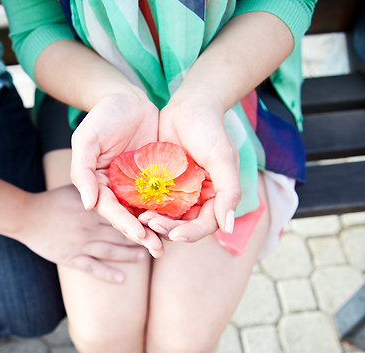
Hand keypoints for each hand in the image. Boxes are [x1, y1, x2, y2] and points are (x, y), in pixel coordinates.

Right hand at [18, 186, 145, 282]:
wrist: (26, 216)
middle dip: (142, 238)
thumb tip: (116, 181)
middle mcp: (90, 226)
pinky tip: (121, 278)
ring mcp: (82, 243)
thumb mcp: (75, 188)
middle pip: (121, 233)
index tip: (155, 220)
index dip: (140, 217)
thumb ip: (95, 187)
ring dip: (129, 255)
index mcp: (93, 208)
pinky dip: (107, 273)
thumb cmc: (51, 200)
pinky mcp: (71, 257)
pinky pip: (92, 267)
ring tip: (145, 257)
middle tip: (159, 241)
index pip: (122, 212)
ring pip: (111, 250)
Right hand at [70, 88, 164, 256]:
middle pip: (129, 217)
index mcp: (98, 184)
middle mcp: (117, 189)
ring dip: (157, 229)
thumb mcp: (85, 139)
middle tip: (158, 250)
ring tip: (169, 243)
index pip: (110, 210)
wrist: (127, 98)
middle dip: (143, 234)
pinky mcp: (155, 177)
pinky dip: (169, 211)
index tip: (138, 235)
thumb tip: (88, 204)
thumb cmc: (102, 116)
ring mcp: (137, 185)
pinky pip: (162, 197)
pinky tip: (182, 221)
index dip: (124, 224)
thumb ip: (82, 171)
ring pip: (146, 212)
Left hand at [155, 96, 242, 242]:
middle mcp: (198, 198)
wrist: (189, 106)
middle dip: (168, 229)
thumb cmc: (209, 129)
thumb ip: (229, 192)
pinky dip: (145, 208)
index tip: (175, 235)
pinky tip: (134, 208)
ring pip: (167, 217)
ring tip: (141, 218)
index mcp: (216, 197)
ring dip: (155, 222)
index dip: (191, 233)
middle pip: (184, 226)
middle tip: (150, 223)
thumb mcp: (222, 158)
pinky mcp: (161, 185)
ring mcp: (178, 192)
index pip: (205, 225)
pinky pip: (153, 202)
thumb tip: (229, 227)